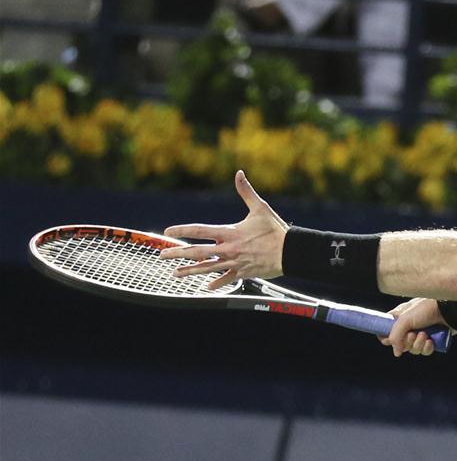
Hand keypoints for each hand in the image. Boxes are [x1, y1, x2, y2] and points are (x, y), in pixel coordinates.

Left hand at [160, 170, 288, 288]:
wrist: (290, 252)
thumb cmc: (275, 230)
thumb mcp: (260, 208)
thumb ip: (246, 191)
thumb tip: (239, 174)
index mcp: (230, 232)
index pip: (200, 230)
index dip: (182, 230)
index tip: (169, 231)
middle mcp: (228, 249)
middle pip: (197, 252)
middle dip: (177, 254)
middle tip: (162, 256)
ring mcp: (235, 262)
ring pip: (207, 268)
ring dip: (189, 271)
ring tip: (175, 274)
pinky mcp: (243, 272)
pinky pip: (226, 279)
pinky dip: (216, 283)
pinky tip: (206, 286)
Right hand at [378, 298, 451, 357]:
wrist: (449, 311)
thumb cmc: (426, 309)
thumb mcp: (405, 319)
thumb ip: (395, 336)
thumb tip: (396, 352)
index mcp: (400, 318)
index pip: (385, 330)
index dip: (386, 338)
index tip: (390, 340)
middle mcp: (409, 326)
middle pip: (399, 344)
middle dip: (406, 342)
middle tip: (412, 334)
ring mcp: (420, 334)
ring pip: (412, 349)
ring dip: (417, 344)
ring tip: (425, 334)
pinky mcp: (432, 340)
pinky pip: (424, 351)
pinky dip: (427, 348)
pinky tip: (431, 341)